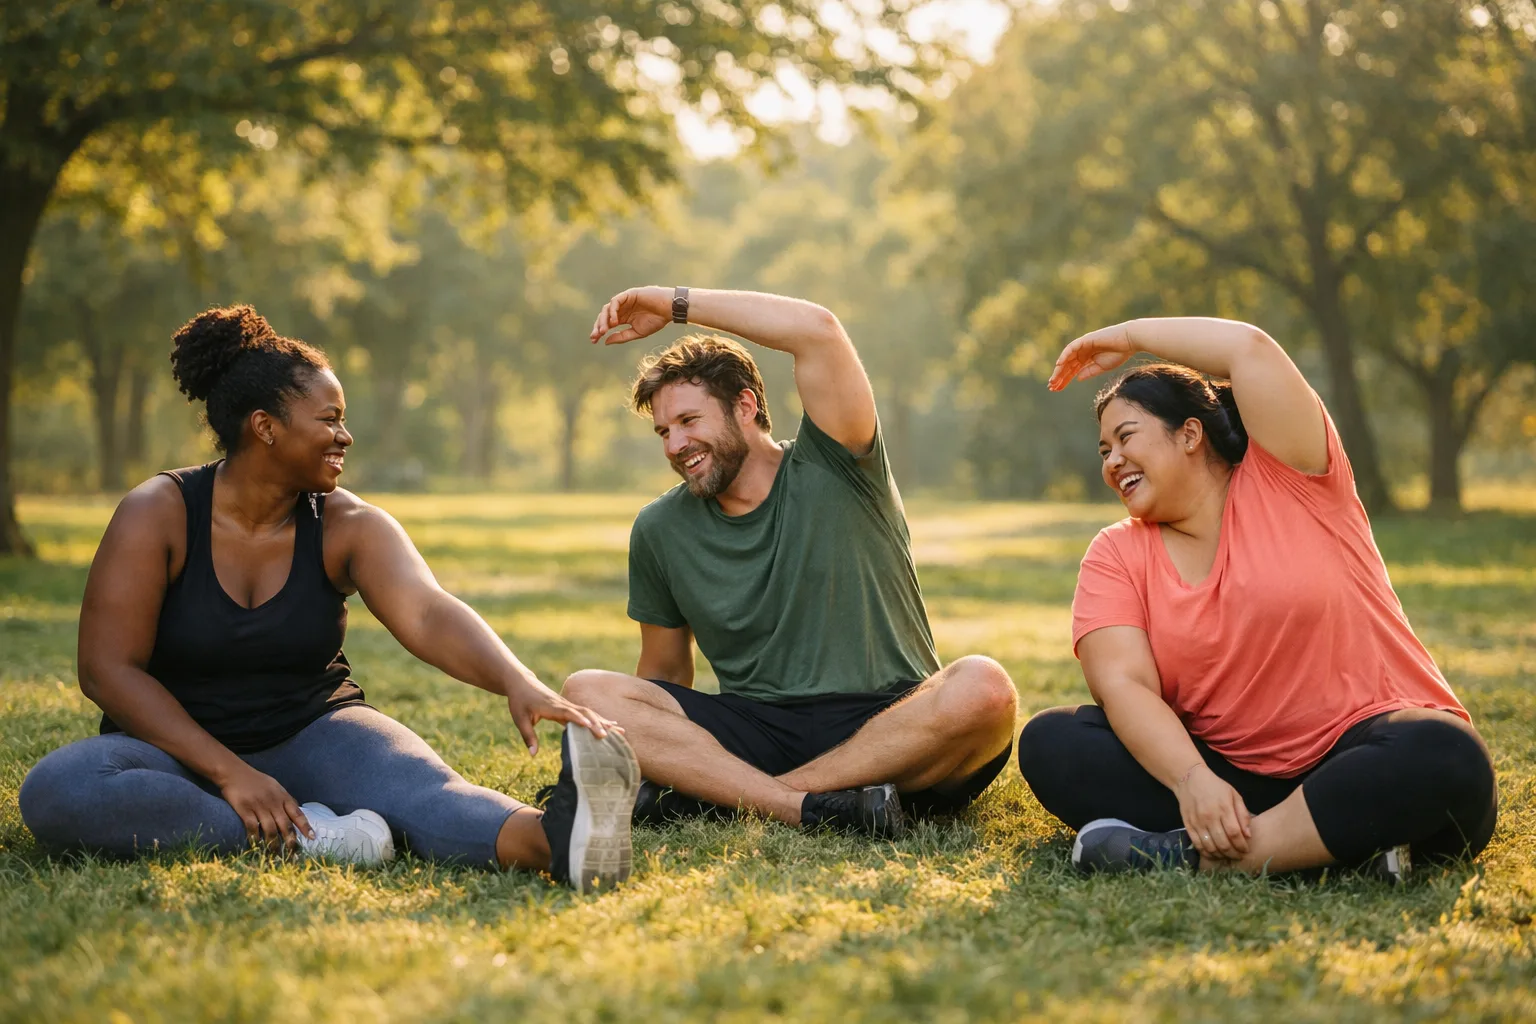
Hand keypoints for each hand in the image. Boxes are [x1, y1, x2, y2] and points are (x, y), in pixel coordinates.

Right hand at [219, 763, 312, 848]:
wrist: (234, 772)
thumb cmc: (256, 780)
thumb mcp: (275, 786)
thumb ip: (285, 799)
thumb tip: (297, 810)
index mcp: (283, 796)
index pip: (297, 813)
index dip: (305, 826)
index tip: (312, 837)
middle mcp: (273, 802)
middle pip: (285, 824)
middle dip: (290, 840)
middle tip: (293, 853)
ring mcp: (259, 806)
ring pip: (270, 829)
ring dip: (274, 844)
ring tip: (276, 854)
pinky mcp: (245, 809)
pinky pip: (252, 827)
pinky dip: (255, 838)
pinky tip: (257, 845)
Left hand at [505, 673, 621, 754]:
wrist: (521, 682)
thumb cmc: (519, 701)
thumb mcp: (520, 719)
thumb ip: (528, 736)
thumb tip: (533, 755)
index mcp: (551, 707)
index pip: (568, 713)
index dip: (579, 720)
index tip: (591, 727)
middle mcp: (563, 704)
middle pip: (584, 713)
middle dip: (597, 723)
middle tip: (609, 735)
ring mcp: (568, 704)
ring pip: (589, 712)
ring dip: (603, 721)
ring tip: (620, 730)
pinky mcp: (569, 706)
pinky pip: (587, 713)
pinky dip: (600, 718)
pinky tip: (611, 724)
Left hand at [590, 286, 670, 345]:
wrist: (669, 310)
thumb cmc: (656, 321)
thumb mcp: (637, 332)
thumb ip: (622, 336)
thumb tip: (605, 341)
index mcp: (623, 317)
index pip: (607, 324)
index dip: (599, 331)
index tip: (594, 341)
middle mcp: (622, 309)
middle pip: (604, 316)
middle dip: (598, 326)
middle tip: (595, 337)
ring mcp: (624, 301)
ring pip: (607, 309)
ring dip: (603, 320)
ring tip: (604, 331)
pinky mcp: (628, 294)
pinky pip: (615, 301)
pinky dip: (612, 311)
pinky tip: (614, 321)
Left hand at [1047, 322, 1135, 390]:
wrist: (1130, 341)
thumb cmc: (1119, 353)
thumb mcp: (1102, 367)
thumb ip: (1089, 372)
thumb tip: (1077, 378)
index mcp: (1087, 358)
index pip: (1072, 370)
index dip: (1064, 379)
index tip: (1056, 389)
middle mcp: (1083, 352)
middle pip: (1067, 365)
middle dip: (1059, 376)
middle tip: (1051, 387)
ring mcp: (1083, 345)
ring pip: (1067, 358)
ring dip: (1059, 369)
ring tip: (1053, 379)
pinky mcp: (1085, 340)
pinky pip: (1071, 348)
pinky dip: (1064, 355)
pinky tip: (1059, 365)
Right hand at [1174, 762, 1251, 860]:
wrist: (1189, 779)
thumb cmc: (1215, 787)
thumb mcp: (1234, 795)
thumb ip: (1243, 814)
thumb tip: (1248, 835)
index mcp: (1224, 808)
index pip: (1234, 834)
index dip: (1241, 846)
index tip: (1246, 850)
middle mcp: (1210, 817)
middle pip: (1223, 843)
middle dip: (1233, 854)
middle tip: (1238, 856)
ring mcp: (1197, 822)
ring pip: (1210, 847)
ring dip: (1221, 856)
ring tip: (1227, 856)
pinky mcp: (1188, 825)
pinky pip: (1197, 844)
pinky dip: (1206, 853)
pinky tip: (1213, 854)